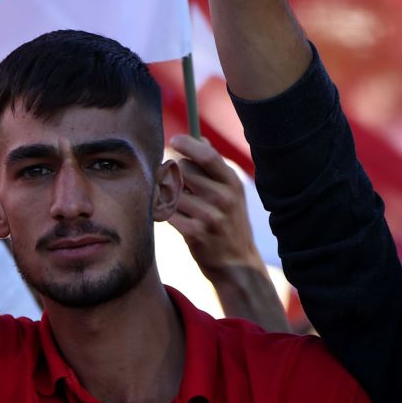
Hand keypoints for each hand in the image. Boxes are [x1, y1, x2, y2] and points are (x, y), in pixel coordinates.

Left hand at [167, 134, 262, 278]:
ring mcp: (209, 216)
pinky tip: (173, 216)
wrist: (237, 264)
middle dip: (173, 172)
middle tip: (174, 182)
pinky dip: (164, 211)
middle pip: (183, 170)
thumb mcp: (232, 193)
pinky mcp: (195, 233)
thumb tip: (199, 138)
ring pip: (171, 190)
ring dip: (167, 194)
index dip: (188, 144)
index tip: (174, 140)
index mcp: (232, 183)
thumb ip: (215, 166)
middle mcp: (223, 198)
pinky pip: (167, 212)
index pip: (208, 156)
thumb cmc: (230, 222)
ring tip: (176, 202)